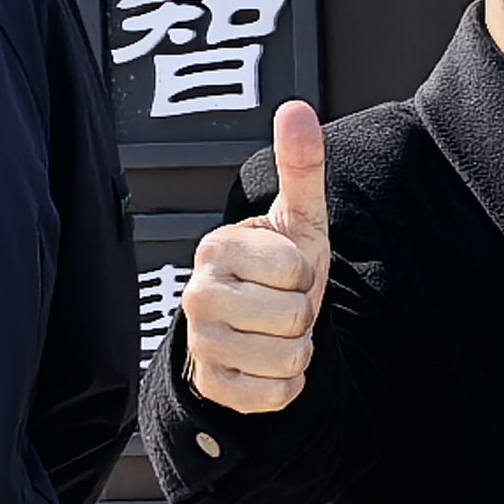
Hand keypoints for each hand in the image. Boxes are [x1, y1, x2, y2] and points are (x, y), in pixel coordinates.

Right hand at [182, 102, 330, 414]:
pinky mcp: (212, 388)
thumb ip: (300, 167)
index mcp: (218, 248)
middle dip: (303, 315)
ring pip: (290, 358)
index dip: (304, 274)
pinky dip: (286, 386)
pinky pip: (277, 395)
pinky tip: (267, 365)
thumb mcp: (297, 222)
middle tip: (281, 306)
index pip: (295, 269)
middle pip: (294, 318)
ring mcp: (201, 345)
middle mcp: (198, 295)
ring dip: (298, 351)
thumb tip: (297, 108)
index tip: (285, 273)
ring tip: (275, 334)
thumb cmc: (278, 272)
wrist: (255, 332)